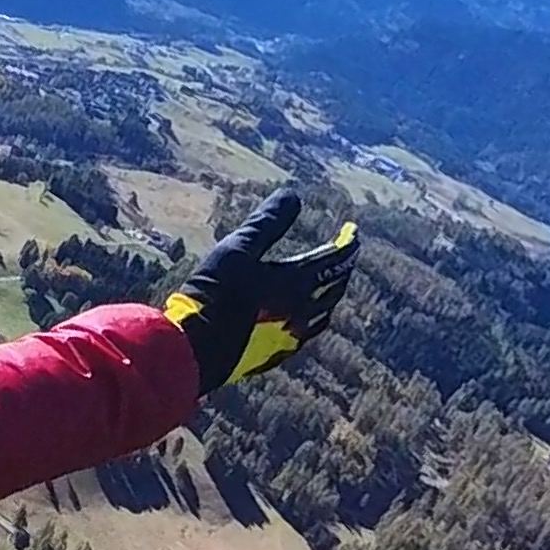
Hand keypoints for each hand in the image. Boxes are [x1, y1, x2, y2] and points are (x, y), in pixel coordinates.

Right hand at [162, 191, 358, 395]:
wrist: (197, 346)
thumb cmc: (215, 292)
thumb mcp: (238, 248)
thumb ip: (267, 222)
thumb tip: (293, 195)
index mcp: (296, 283)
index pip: (335, 259)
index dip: (347, 242)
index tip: (352, 230)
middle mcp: (303, 311)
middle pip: (335, 286)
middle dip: (343, 267)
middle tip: (345, 254)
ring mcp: (293, 335)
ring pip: (325, 313)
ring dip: (332, 294)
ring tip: (330, 286)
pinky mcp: (279, 353)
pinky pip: (308, 333)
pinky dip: (314, 318)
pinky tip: (303, 319)